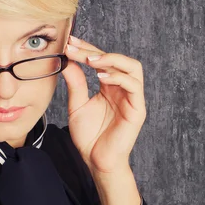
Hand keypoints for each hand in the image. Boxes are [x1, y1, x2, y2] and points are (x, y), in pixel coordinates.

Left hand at [61, 36, 146, 174]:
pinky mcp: (137, 109)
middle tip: (76, 47)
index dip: (87, 49)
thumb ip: (75, 83)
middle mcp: (122, 88)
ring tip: (91, 60)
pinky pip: (134, 86)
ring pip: (132, 67)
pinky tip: (102, 78)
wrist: (96, 161)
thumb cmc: (89, 137)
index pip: (102, 60)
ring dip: (112, 60)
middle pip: (116, 59)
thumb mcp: (77, 105)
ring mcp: (132, 98)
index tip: (69, 42)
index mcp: (110, 86)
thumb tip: (66, 61)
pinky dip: (119, 77)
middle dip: (95, 51)